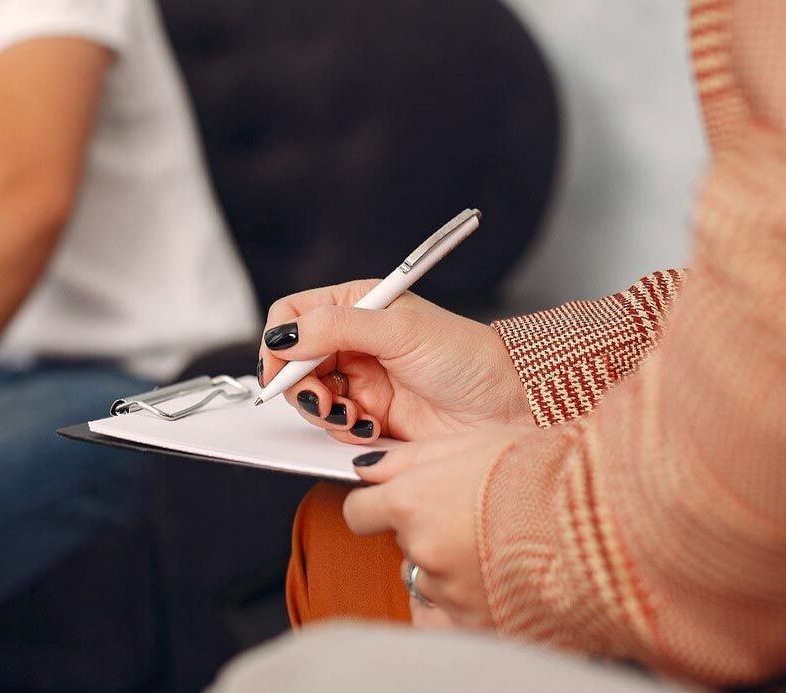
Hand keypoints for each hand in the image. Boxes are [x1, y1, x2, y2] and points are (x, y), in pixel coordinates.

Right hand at [258, 280, 531, 443]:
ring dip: (325, 412)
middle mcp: (352, 341)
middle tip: (325, 400)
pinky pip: (333, 426)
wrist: (506, 406)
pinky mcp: (369, 416)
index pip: (293, 315)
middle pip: (293, 362)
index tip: (281, 368)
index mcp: (356, 306)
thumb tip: (284, 336)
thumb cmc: (466, 357)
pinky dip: (344, 431)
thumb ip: (336, 328)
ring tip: (355, 417)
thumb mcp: (399, 330)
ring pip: (309, 398)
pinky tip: (371, 428)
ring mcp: (359, 380)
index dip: (279, 342)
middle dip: (302, 386)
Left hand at [342, 425, 535, 628]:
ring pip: (435, 581)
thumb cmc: (549, 469)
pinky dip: (480, 598)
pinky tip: (509, 575)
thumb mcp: (472, 442)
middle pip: (404, 546)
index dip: (376, 506)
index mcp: (414, 504)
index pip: (359, 513)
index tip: (394, 503)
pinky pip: (462, 615)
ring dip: (455, 567)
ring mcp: (455, 595)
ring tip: (504, 544)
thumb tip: (366, 468)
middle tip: (478, 514)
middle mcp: (425, 554)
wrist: (613, 515)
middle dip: (429, 532)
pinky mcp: (486, 626)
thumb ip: (409, 457)